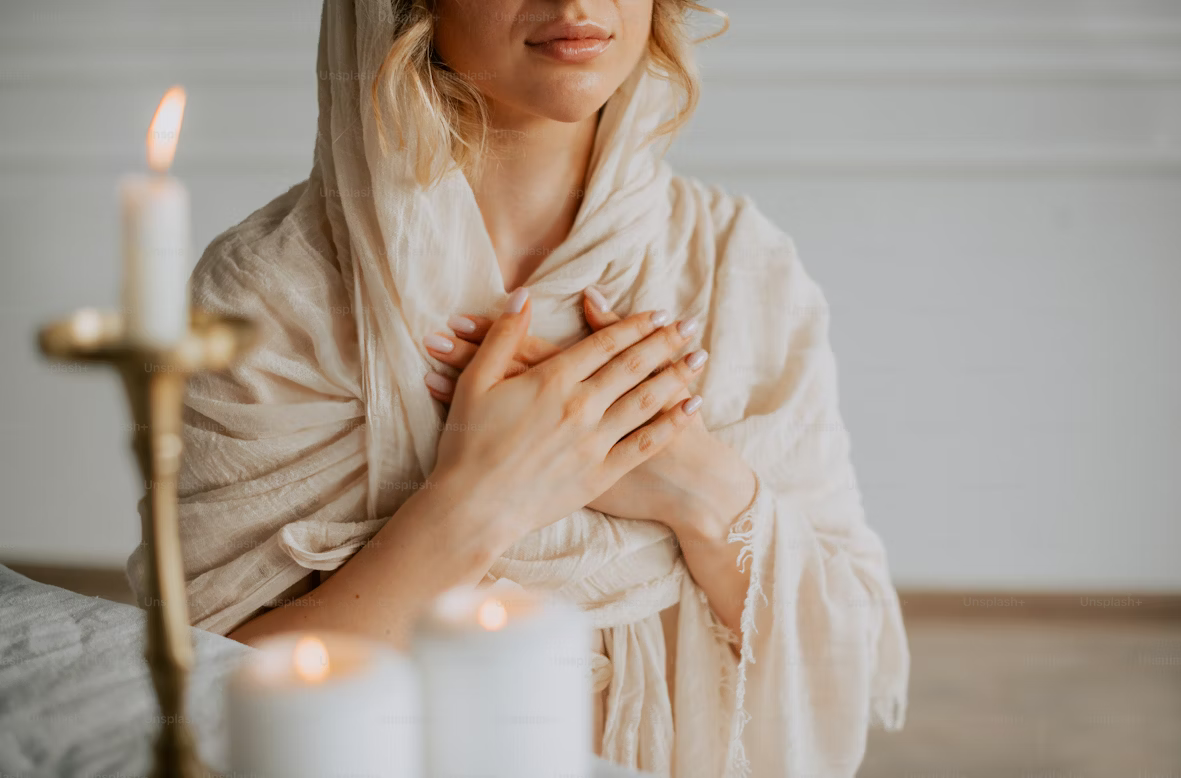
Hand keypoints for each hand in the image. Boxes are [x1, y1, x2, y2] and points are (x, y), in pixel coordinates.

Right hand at [426, 287, 707, 550]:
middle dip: (665, 342)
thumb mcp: (475, 381)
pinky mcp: (601, 474)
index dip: (634, 325)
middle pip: (633, 366)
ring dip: (677, 375)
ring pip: (646, 400)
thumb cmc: (467, 444)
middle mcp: (580, 406)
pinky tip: (692, 407)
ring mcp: (594, 441)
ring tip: (699, 358)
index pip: (604, 343)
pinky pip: (645, 443)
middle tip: (689, 326)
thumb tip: (522, 295)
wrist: (473, 507)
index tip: (657, 314)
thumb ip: (503, 336)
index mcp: (552, 380)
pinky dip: (672, 423)